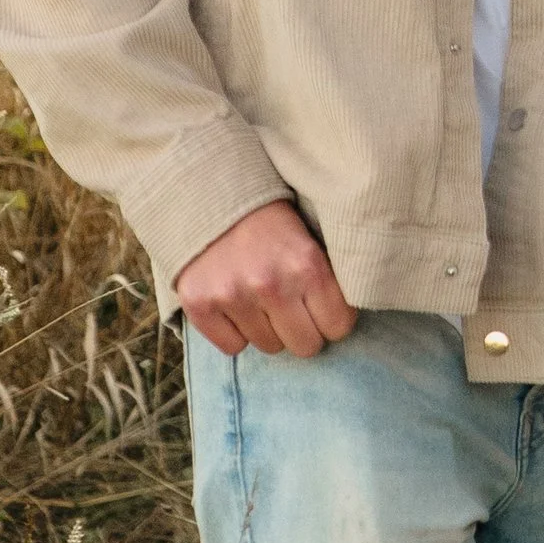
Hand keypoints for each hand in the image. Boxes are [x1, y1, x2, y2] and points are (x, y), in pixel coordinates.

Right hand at [176, 201, 358, 358]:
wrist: (214, 194)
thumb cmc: (271, 221)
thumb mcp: (311, 238)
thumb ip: (327, 278)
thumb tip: (343, 322)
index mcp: (307, 265)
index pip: (338, 327)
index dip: (332, 318)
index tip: (321, 306)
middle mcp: (271, 285)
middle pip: (306, 347)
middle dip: (302, 329)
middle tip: (291, 305)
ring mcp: (233, 297)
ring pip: (269, 347)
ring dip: (267, 328)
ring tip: (259, 296)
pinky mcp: (200, 305)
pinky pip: (233, 348)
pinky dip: (234, 332)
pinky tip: (234, 303)